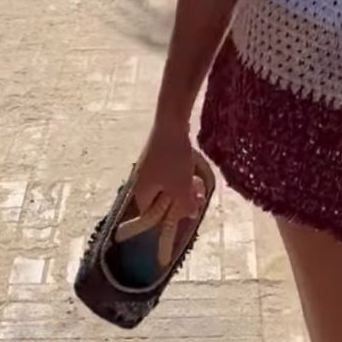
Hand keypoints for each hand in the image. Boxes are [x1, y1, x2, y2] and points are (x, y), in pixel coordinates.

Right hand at [121, 118, 205, 267]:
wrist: (171, 123)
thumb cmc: (173, 159)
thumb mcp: (181, 187)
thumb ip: (185, 205)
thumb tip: (191, 214)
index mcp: (143, 191)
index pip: (150, 215)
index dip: (168, 218)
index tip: (185, 213)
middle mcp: (143, 180)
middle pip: (160, 199)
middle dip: (180, 202)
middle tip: (197, 199)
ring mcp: (150, 166)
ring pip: (167, 185)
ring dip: (183, 189)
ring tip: (198, 187)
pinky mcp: (159, 156)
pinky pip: (169, 173)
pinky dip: (181, 176)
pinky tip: (192, 172)